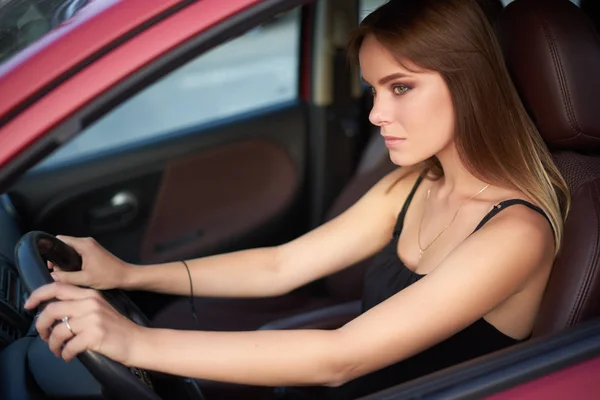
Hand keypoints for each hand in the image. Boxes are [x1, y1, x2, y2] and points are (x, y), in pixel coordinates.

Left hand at [24, 282, 144, 363]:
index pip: (58, 287)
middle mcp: (90, 303)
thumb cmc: (117, 328)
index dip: (38, 294)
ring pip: (58, 330)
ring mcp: (93, 319)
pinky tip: (69, 356)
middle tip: (44, 336)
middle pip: (52, 309)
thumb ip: (79, 306)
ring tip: (57, 350)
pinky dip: (65, 354)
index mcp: (90, 295)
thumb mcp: (99, 309)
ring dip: (53, 345)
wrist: (137, 341)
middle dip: (41, 325)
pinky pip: (68, 346)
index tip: (28, 305)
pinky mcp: (95, 335)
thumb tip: (53, 312)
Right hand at [49, 236, 132, 289]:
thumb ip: (66, 278)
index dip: (52, 249)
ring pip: (71, 250)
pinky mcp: (93, 252)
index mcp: (84, 244)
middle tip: (57, 272)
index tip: (49, 263)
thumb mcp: (85, 279)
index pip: (60, 239)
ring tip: (65, 274)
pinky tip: (73, 273)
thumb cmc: (109, 276)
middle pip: (64, 245)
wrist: (126, 276)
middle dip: (58, 258)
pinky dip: (73, 261)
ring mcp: (91, 246)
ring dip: (66, 261)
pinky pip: (77, 253)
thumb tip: (51, 276)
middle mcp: (87, 242)